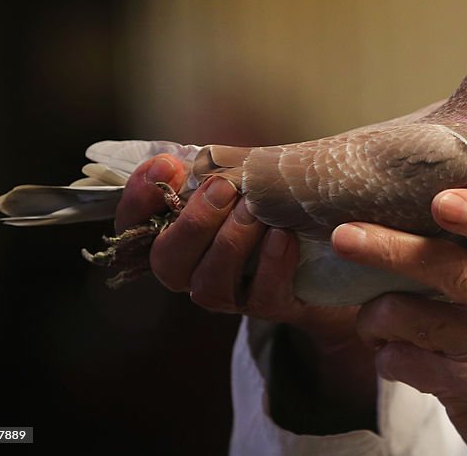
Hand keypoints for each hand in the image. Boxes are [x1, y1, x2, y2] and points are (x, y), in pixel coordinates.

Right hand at [115, 154, 358, 344]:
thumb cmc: (276, 203)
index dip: (139, 198)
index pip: (134, 224)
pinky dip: (270, 263)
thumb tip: (188, 160)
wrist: (333, 247)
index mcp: (178, 234)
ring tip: (256, 209)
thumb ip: (215, 170)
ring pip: (208, 285)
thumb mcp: (244, 180)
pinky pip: (262, 295)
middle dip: (192, 223)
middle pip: (166, 262)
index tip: (166, 165)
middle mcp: (195, 270)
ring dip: (230, 243)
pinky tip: (284, 235)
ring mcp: (232, 294)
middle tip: (223, 187)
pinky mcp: (272, 306)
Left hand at [332, 188, 466, 454]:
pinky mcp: (461, 387)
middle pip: (445, 268)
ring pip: (404, 314)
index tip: (441, 200)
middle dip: (387, 248)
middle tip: (344, 236)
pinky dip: (384, 353)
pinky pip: (397, 359)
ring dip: (373, 315)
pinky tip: (393, 352)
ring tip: (373, 318)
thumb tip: (428, 202)